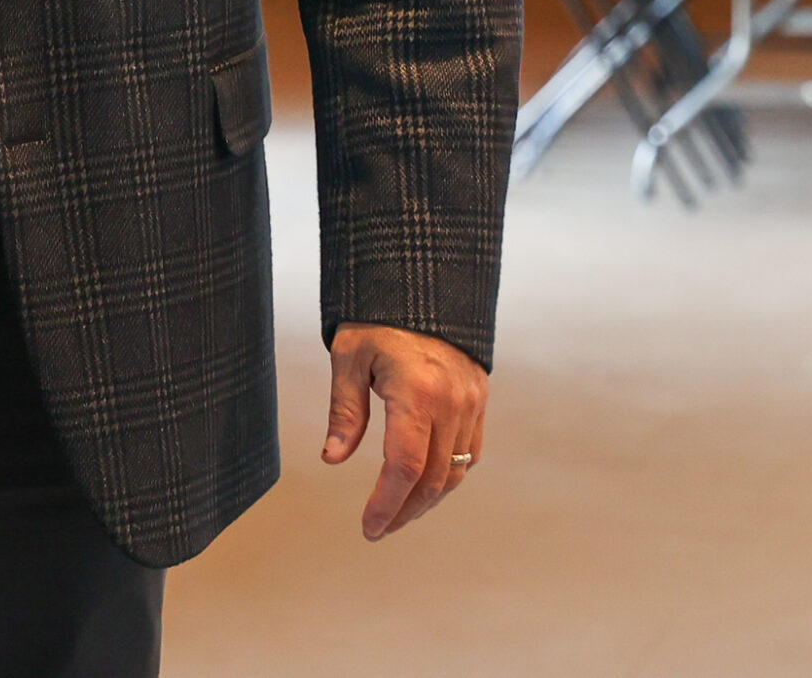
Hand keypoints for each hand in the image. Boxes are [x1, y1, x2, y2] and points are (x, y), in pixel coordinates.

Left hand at [323, 323, 487, 540]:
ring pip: (455, 471)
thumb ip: (344, 411)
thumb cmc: (377, 318)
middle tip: (378, 528)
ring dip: (428, 499)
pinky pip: (469, 453)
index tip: (369, 527)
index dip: (387, 503)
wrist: (421, 283)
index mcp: (416, 392)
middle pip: (433, 478)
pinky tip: (425, 484)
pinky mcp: (479, 401)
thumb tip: (333, 458)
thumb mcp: (348, 357)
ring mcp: (471, 404)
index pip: (405, 467)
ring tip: (398, 512)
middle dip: (405, 510)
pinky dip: (448, 476)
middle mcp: (451, 403)